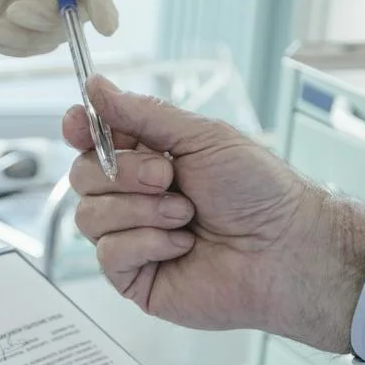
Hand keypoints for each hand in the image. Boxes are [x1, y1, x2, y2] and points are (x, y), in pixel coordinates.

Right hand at [65, 78, 364, 351]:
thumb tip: (96, 86)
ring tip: (186, 215)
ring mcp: (132, 238)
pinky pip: (108, 255)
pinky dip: (146, 243)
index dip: (79, 129)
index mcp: (148, 158)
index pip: (91, 140)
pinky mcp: (134, 278)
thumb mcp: (202, 137)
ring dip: (140, 210)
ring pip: (88, 216)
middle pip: (81, 176)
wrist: (285, 247)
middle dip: (123, 172)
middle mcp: (135, 197)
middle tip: (168, 177)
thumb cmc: (258, 191)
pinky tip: (182, 245)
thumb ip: (143, 113)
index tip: (79, 124)